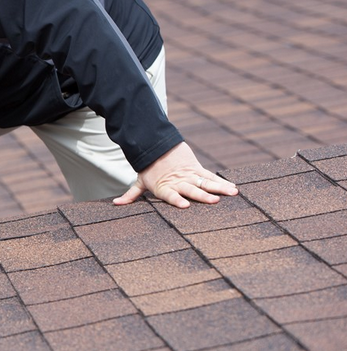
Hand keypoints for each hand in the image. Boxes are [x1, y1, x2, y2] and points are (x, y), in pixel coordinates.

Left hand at [113, 142, 237, 208]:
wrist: (157, 145)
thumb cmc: (148, 168)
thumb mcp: (140, 182)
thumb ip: (131, 195)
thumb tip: (116, 204)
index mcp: (164, 188)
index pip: (171, 195)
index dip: (177, 200)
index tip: (185, 205)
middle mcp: (178, 182)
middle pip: (192, 190)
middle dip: (202, 196)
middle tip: (214, 201)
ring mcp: (189, 175)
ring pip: (206, 183)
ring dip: (219, 189)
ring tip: (232, 194)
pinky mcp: (197, 169)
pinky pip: (211, 177)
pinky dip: (222, 182)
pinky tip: (234, 188)